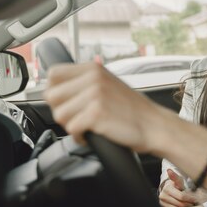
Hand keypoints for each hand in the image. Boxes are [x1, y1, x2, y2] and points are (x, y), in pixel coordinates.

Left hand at [44, 63, 167, 151]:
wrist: (155, 126)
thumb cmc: (132, 110)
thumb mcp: (108, 84)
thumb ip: (84, 82)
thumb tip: (54, 88)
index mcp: (93, 68)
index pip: (53, 74)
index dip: (55, 91)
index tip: (66, 103)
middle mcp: (93, 78)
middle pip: (51, 96)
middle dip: (62, 111)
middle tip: (78, 117)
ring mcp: (94, 95)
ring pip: (59, 115)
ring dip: (71, 125)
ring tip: (87, 126)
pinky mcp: (96, 114)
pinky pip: (71, 129)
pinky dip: (79, 137)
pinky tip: (91, 135)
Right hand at [159, 169, 206, 206]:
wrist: (169, 191)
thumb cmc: (176, 185)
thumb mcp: (178, 180)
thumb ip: (175, 176)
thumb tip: (169, 170)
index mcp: (167, 189)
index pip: (182, 196)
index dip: (190, 198)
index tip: (195, 199)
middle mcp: (162, 197)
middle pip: (180, 204)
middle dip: (189, 204)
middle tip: (193, 203)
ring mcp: (162, 204)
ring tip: (189, 205)